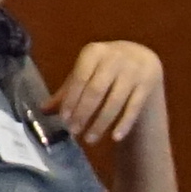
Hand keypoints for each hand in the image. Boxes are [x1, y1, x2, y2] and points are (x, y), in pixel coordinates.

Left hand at [51, 39, 166, 145]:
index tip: (65, 120)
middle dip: (84, 113)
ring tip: (90, 139)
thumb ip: (67, 91)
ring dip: (101, 123)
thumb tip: (43, 110)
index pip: (80, 78)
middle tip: (75, 132)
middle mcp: (115, 58)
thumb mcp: (87, 73)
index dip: (71, 100)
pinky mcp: (147, 84)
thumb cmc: (105, 68)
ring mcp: (133, 70)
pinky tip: (115, 138)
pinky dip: (124, 124)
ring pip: (115, 102)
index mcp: (94, 52)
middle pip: (96, 91)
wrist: (141, 58)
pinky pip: (134, 108)